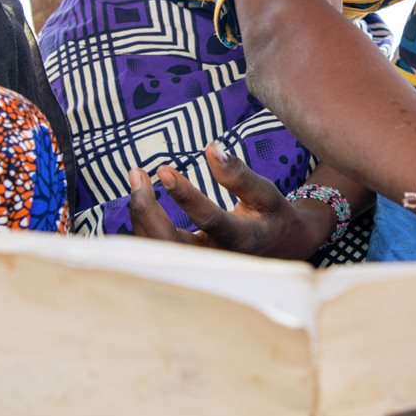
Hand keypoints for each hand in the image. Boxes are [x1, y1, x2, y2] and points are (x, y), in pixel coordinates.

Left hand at [128, 143, 335, 258]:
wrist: (280, 250)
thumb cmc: (271, 216)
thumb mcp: (266, 193)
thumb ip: (238, 175)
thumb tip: (211, 148)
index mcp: (242, 240)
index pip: (209, 220)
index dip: (185, 196)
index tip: (163, 170)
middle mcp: (216, 259)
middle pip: (170, 244)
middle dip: (146, 209)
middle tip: (136, 172)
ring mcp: (198, 266)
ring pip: (157, 249)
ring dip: (141, 214)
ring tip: (137, 177)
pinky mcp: (185, 265)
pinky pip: (155, 248)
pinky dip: (143, 223)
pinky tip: (141, 196)